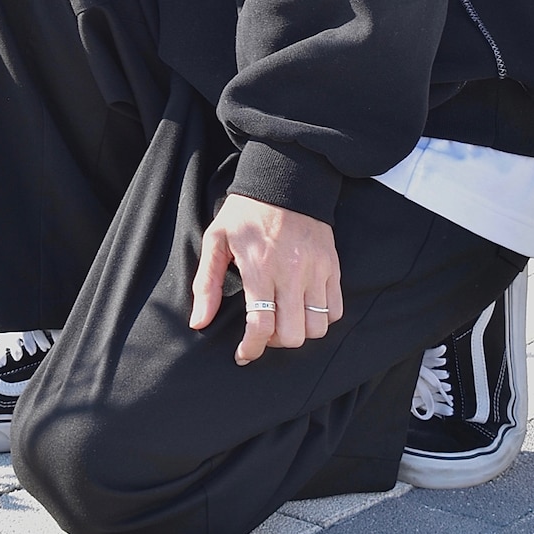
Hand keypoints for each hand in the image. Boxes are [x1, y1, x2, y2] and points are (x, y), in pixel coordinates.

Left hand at [189, 193, 342, 364]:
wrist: (285, 179)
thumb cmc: (246, 211)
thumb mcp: (217, 239)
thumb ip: (206, 283)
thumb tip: (199, 322)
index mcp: (259, 266)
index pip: (261, 325)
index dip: (251, 348)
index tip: (243, 354)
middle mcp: (291, 272)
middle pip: (293, 335)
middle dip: (274, 342)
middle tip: (263, 330)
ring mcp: (316, 269)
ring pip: (317, 327)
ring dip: (299, 333)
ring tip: (284, 319)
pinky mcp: (332, 266)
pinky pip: (335, 309)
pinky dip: (320, 318)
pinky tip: (303, 307)